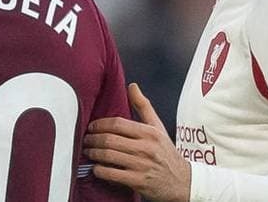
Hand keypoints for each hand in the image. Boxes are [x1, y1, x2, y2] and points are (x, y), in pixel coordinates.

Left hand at [84, 83, 190, 201]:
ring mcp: (142, 166)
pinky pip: (112, 174)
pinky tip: (96, 168)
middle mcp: (146, 148)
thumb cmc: (166, 153)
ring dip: (93, 154)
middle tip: (85, 140)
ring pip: (108, 156)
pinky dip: (100, 170)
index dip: (99, 124)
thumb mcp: (158, 128)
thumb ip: (144, 106)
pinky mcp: (139, 182)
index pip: (118, 123)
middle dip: (92, 139)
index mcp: (150, 133)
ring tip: (88, 152)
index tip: (91, 126)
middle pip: (110, 139)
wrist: (183, 182)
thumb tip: (132, 86)